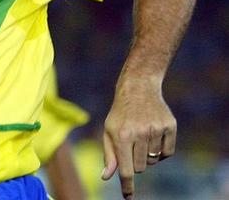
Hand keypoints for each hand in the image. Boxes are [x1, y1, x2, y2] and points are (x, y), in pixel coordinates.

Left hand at [101, 80, 175, 198]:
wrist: (138, 87)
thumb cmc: (120, 113)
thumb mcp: (109, 130)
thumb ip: (109, 154)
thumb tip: (106, 177)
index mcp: (122, 135)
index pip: (125, 169)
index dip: (127, 186)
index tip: (128, 198)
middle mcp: (140, 133)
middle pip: (140, 167)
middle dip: (135, 162)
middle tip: (131, 145)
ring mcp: (156, 129)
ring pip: (154, 161)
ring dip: (147, 155)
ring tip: (141, 136)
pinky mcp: (170, 126)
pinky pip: (168, 153)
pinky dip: (161, 151)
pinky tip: (154, 136)